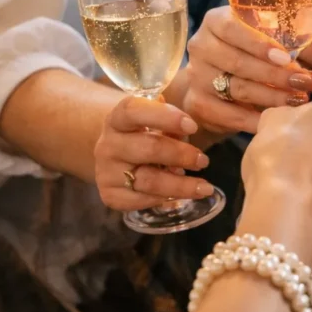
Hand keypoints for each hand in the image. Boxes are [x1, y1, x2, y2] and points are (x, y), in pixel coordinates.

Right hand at [94, 97, 214, 210]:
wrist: (114, 154)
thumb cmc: (143, 132)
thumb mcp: (154, 120)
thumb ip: (171, 123)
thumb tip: (187, 133)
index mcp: (118, 119)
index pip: (134, 111)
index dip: (165, 117)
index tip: (193, 127)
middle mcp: (108, 145)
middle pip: (149, 148)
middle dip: (182, 155)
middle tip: (204, 160)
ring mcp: (106, 172)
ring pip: (149, 181)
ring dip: (181, 185)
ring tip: (205, 188)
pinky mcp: (109, 195)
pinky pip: (142, 201)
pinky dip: (166, 199)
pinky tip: (183, 196)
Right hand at [184, 7, 311, 133]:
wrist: (222, 84)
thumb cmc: (259, 52)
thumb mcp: (277, 35)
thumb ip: (304, 30)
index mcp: (218, 20)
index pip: (233, 27)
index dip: (259, 43)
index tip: (287, 57)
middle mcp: (201, 45)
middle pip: (237, 61)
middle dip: (276, 75)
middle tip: (308, 82)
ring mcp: (196, 76)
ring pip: (236, 88)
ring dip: (271, 97)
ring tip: (299, 100)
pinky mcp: (198, 103)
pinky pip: (228, 114)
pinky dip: (254, 119)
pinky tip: (277, 119)